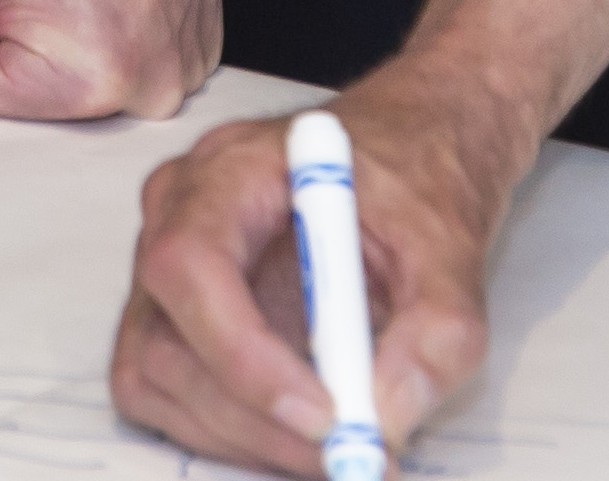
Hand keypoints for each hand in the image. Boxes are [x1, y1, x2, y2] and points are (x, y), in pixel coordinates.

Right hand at [113, 49, 526, 470]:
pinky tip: (295, 429)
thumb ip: (435, 333)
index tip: (325, 414)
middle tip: (346, 454)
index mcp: (228, 172)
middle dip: (252, 418)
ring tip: (336, 444)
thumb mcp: (453, 249)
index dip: (243, 354)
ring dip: (242, 436)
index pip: (191, 265)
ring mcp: (165, 268)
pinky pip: (165, 390)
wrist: (407, 156)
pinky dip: (228, 431)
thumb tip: (385, 415)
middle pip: (164, 338)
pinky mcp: (174, 316)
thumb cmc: (413, 182)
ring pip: (155, 376)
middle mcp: (175, 216)